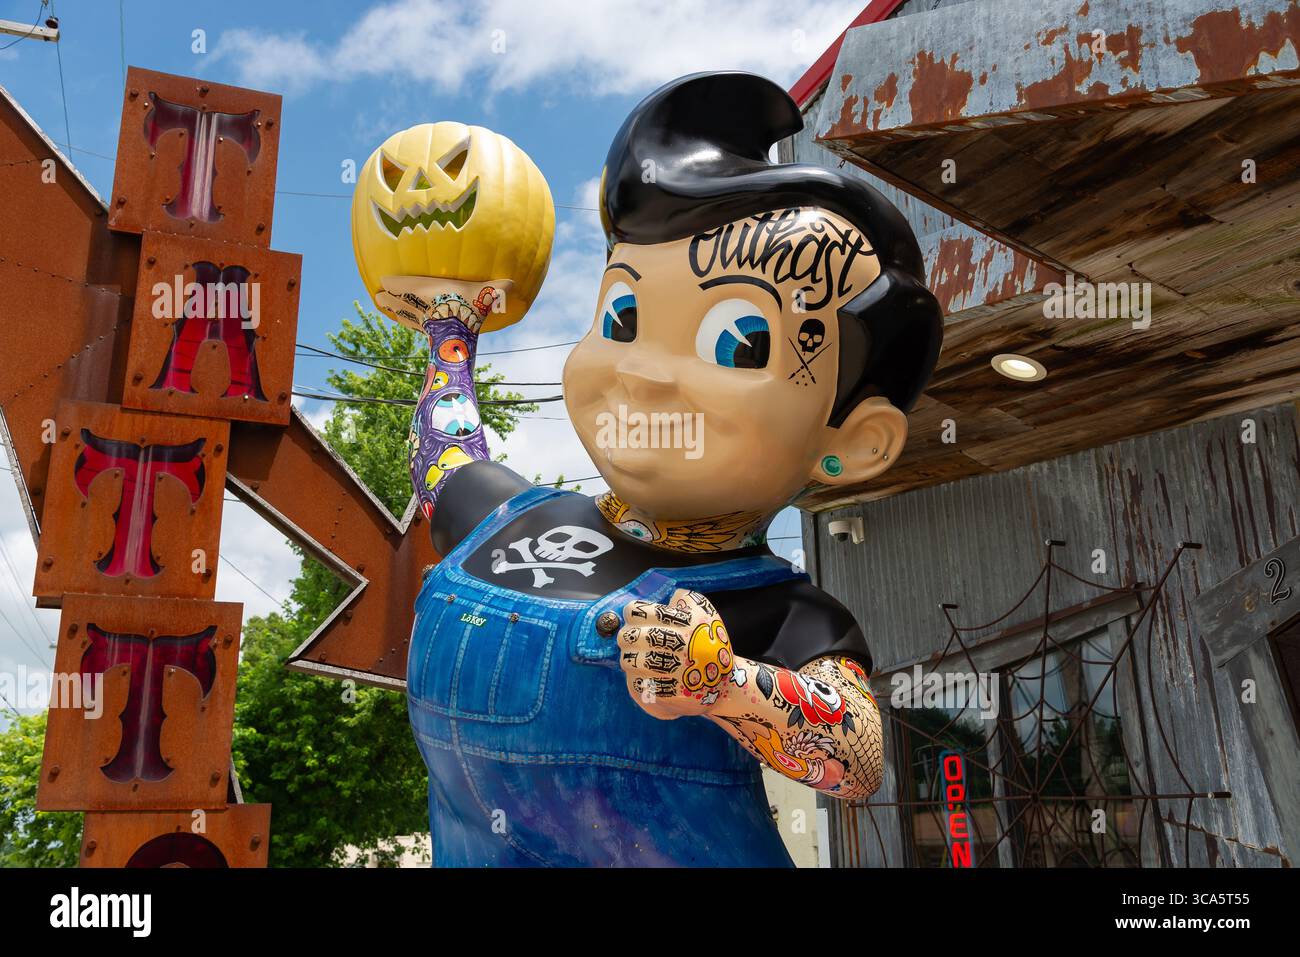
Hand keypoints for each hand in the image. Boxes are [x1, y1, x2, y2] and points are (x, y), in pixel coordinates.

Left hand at [375, 275, 514, 332]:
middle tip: (376, 296)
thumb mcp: (486, 295)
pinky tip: (397, 321)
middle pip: (401, 303)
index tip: (382, 282)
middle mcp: (423, 309)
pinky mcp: (427, 335)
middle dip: (388, 300)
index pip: (407, 288)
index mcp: (430, 295)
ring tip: (380, 305)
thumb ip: (497, 288)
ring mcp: (423, 324)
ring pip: (402, 315)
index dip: (394, 285)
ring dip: (391, 310)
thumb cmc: (471, 312)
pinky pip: (411, 326)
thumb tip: (512, 283)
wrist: (460, 338)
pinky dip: (402, 322)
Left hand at [617, 588, 738, 718]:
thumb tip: (664, 596)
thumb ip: (685, 598)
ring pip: (629, 660)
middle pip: (631, 636)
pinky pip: (635, 682)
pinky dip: (636, 676)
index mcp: (685, 622)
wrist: (723, 684)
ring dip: (629, 657)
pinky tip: (645, 673)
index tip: (634, 617)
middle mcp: (679, 644)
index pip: (639, 611)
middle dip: (627, 636)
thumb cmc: (709, 643)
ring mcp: (672, 671)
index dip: (632, 612)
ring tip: (638, 656)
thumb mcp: (705, 612)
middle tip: (631, 638)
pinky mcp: (666, 692)